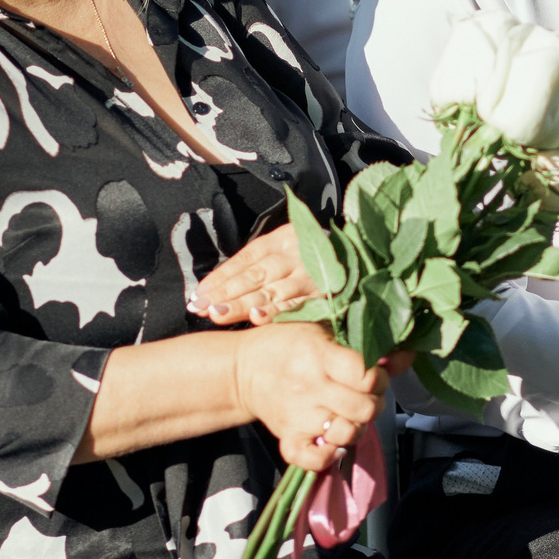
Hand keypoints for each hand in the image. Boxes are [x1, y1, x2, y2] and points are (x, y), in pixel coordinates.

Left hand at [189, 225, 314, 324]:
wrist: (358, 258)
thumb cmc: (310, 259)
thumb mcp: (284, 250)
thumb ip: (256, 266)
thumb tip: (213, 290)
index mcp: (281, 239)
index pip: (246, 259)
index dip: (222, 276)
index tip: (200, 292)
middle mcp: (296, 254)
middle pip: (255, 276)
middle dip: (226, 293)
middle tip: (202, 307)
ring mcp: (311, 274)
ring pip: (272, 291)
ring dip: (244, 305)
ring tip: (220, 314)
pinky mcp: (325, 294)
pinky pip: (297, 305)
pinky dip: (278, 313)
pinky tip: (258, 319)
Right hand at [232, 322, 387, 474]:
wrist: (241, 369)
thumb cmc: (286, 345)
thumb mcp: (324, 331)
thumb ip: (365, 345)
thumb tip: (407, 355)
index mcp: (319, 354)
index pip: (365, 374)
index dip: (378, 377)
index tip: (373, 374)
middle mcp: (310, 386)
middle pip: (364, 408)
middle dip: (374, 403)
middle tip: (365, 397)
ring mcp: (298, 415)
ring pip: (347, 433)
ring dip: (357, 428)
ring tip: (349, 416)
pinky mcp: (287, 436)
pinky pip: (313, 459)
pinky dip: (328, 457)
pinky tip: (333, 444)